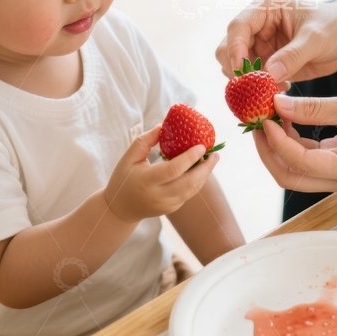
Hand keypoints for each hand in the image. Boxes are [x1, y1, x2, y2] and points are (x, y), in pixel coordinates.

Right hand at [104, 125, 220, 222]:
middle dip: (205, 168)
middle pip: (189, 182)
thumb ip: (144, 141)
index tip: (202, 146)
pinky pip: (189, 194)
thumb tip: (163, 126)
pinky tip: (202, 169)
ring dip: (205, 174)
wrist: (121, 208)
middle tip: (215, 153)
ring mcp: (167, 205)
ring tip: (213, 159)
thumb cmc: (124, 178)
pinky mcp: (172, 208)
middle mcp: (158, 195)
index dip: (189, 158)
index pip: (173, 170)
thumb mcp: (128, 157)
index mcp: (146, 181)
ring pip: (192, 190)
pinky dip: (198, 181)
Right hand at [216, 0, 336, 89]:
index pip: (238, 27)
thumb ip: (293, 55)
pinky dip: (258, 89)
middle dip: (237, 69)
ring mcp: (260, 44)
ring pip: (236, 67)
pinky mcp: (266, 62)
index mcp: (265, 7)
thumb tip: (269, 74)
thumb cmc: (334, 26)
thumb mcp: (317, 38)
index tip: (241, 71)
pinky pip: (252, 80)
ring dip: (247, 83)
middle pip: (229, 48)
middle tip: (253, 89)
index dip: (235, 49)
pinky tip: (279, 90)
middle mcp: (257, 25)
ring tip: (270, 91)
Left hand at [254, 90, 336, 193]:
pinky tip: (287, 121)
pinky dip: (294, 146)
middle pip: (290, 177)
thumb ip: (314, 108)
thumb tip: (277, 104)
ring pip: (297, 173)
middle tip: (256, 121)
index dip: (275, 140)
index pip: (298, 161)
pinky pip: (310, 165)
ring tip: (269, 116)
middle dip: (268, 151)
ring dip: (279, 148)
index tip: (263, 115)